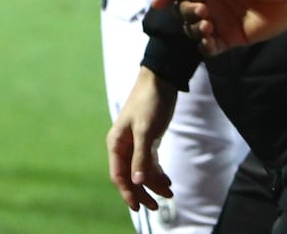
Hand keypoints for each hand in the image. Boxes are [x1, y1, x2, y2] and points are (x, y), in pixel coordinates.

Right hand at [107, 68, 177, 211]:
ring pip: (142, 170)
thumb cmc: (150, 101)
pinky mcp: (148, 139)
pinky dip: (158, 172)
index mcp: (117, 144)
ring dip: (154, 182)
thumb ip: (142, 156)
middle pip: (131, 176)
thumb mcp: (146, 130)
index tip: (138, 207)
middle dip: (143, 192)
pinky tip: (167, 181)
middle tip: (156, 207)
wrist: (162, 78)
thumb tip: (137, 182)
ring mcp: (136, 143)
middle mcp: (124, 145)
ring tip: (170, 193)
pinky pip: (150, 161)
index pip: (120, 175)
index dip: (128, 193)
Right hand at [150, 0, 286, 56]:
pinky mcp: (232, 38)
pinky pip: (209, 48)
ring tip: (209, 25)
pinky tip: (210, 40)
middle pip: (183, 11)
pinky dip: (204, 47)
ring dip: (194, 29)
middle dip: (186, 13)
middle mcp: (212, 1)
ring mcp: (221, 21)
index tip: (156, 3)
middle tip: (203, 11)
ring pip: (193, 30)